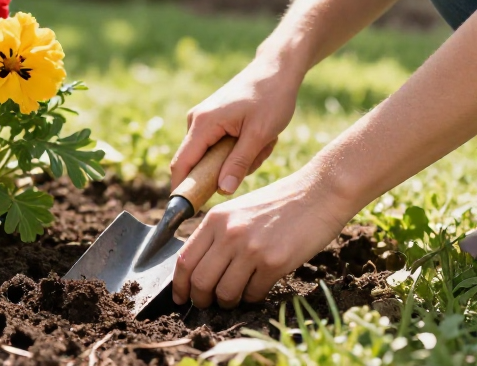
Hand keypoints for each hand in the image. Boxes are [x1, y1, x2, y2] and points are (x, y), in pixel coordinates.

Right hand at [171, 56, 302, 194]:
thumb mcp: (260, 134)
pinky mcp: (212, 120)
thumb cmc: (271, 97)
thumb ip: (239, 163)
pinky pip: (219, 146)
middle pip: (198, 163)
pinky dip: (239, 148)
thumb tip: (222, 190)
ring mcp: (203, 120)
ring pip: (212, 156)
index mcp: (203, 124)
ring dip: (238, 158)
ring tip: (263, 142)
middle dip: (226, 169)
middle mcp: (196, 121)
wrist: (277, 69)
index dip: (182, 189)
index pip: (182, 164)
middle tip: (257, 155)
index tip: (190, 210)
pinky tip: (259, 136)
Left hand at [171, 170, 352, 307]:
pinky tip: (257, 290)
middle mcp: (228, 233)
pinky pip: (253, 293)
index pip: (184, 260)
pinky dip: (252, 298)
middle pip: (200, 281)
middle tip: (206, 304)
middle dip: (200, 299)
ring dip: (227, 302)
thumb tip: (197, 268)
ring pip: (224, 292)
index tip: (180, 297)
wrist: (318, 193)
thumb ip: (217, 234)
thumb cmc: (278, 204)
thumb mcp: (237, 211)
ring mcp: (251, 248)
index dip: (179, 285)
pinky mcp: (274, 262)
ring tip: (234, 298)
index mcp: (215, 219)